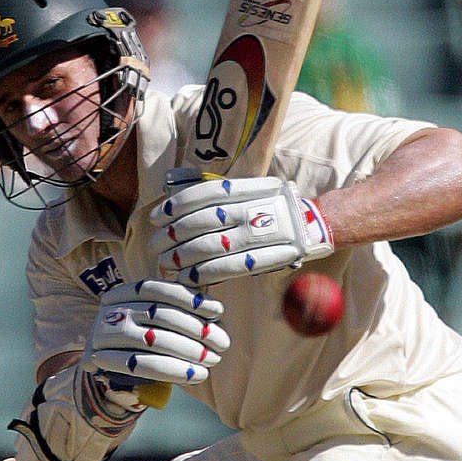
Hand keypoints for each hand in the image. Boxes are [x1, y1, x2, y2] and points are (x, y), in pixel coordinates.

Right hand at [10, 280, 229, 460]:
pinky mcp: (102, 360)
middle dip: (195, 329)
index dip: (190, 299)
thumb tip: (216, 311)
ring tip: (212, 359)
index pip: (160, 289)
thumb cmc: (143, 336)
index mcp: (126, 291)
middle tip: (222, 342)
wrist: (108, 363)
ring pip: (152, 340)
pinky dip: (174, 371)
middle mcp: (112, 308)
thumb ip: (178, 310)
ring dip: (188, 351)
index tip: (218, 311)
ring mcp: (104, 333)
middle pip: (159, 315)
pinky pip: (142, 366)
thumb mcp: (154, 316)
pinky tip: (196, 375)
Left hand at [149, 173, 333, 285]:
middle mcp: (249, 211)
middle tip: (154, 243)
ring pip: (210, 246)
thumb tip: (172, 184)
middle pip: (201, 222)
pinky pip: (227, 268)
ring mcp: (257, 236)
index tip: (156, 216)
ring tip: (165, 260)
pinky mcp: (263, 259)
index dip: (175, 206)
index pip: (202, 195)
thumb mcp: (245, 187)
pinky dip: (203, 273)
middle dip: (171, 234)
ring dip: (181, 255)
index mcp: (244, 190)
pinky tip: (186, 276)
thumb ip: (214, 188)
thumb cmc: (266, 205)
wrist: (308, 224)